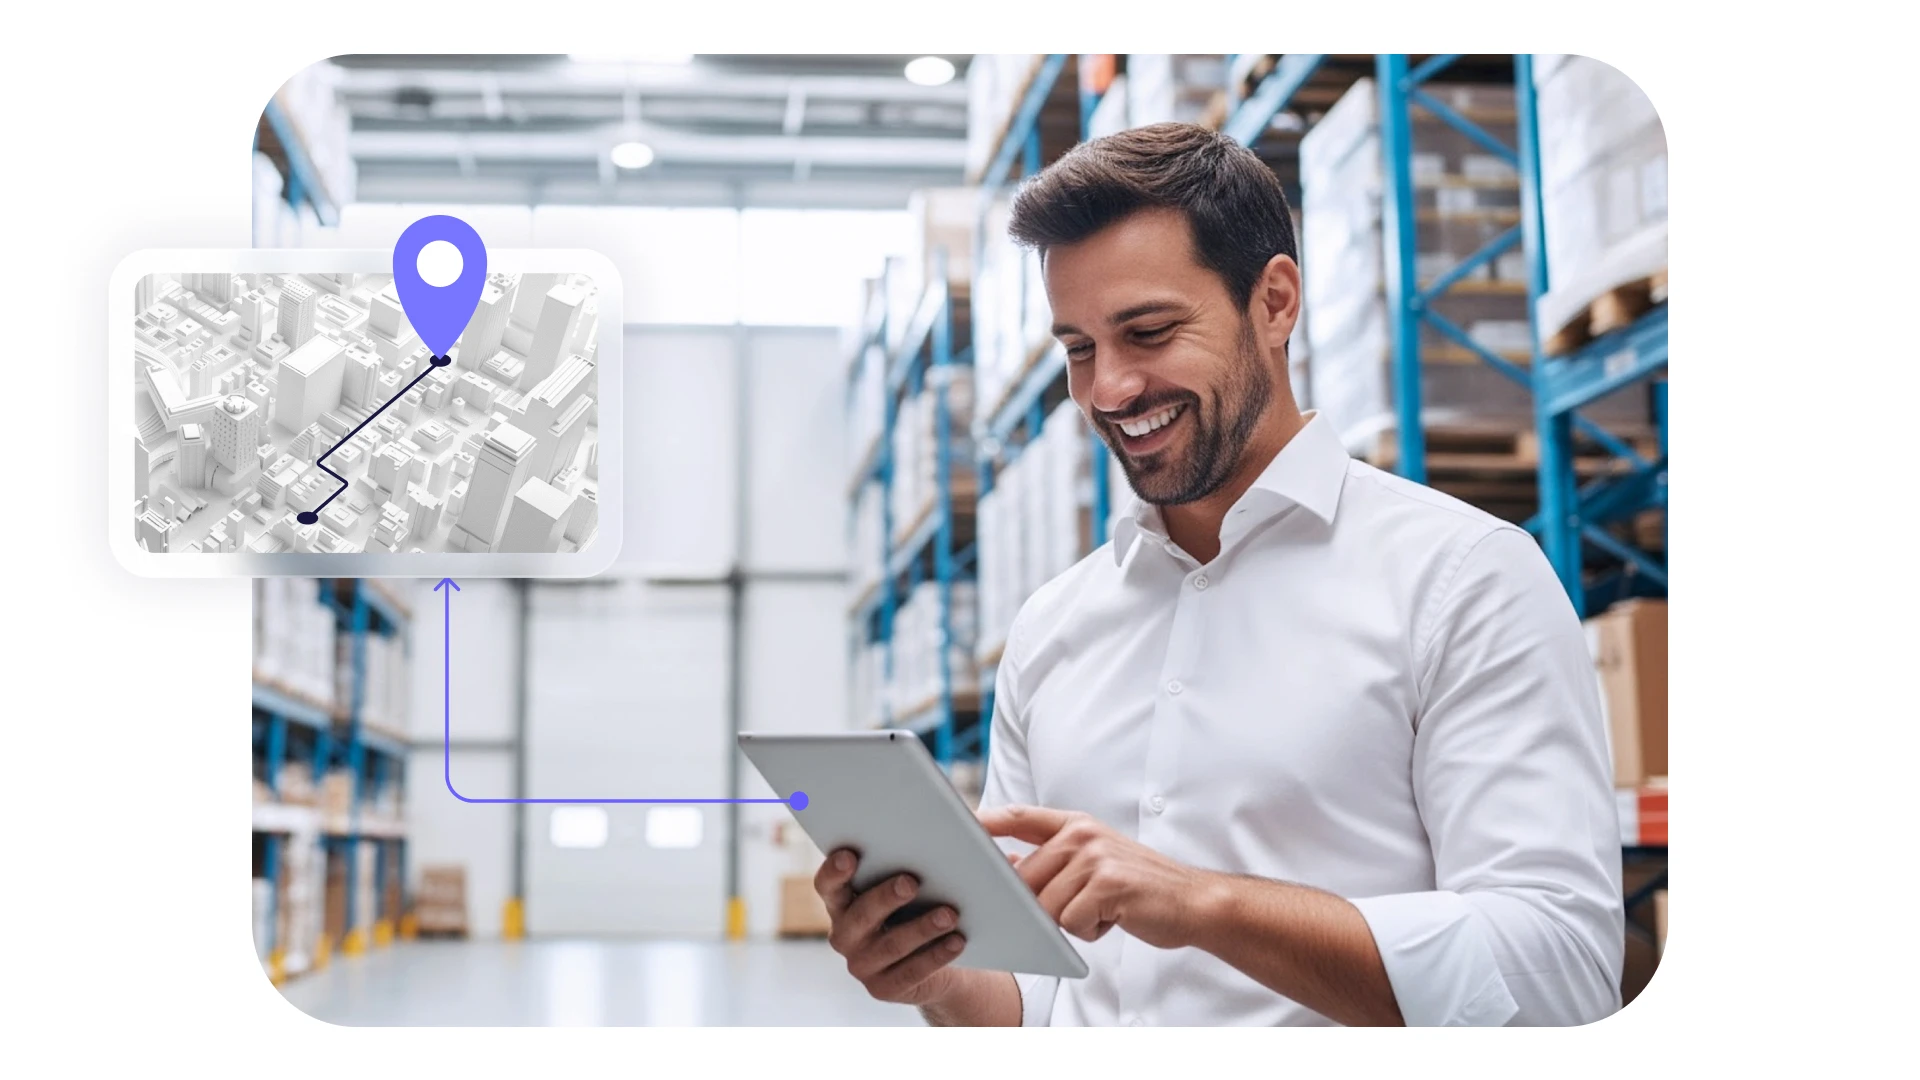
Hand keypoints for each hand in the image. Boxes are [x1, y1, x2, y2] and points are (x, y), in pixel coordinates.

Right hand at [814, 849, 967, 1005]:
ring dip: (921, 928)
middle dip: (885, 897)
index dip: (834, 872)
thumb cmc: (918, 907)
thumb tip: (952, 843)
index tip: (850, 855)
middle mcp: (845, 935)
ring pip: (891, 945)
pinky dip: (936, 955)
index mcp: (842, 904)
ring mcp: (861, 965)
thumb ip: (911, 862)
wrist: (935, 958)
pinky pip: (911, 971)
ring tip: (949, 914)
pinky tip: (956, 940)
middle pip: (861, 915)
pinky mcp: (883, 988)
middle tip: (911, 882)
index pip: (828, 887)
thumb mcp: (908, 886)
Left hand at [980, 805, 1212, 948]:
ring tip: (1102, 911)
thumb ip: (1054, 861)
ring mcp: (1095, 857)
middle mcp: (1083, 834)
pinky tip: (1114, 919)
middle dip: (1037, 906)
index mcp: (1077, 825)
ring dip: (1070, 921)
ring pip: (1045, 905)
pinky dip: (1089, 931)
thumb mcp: (1095, 862)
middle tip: (1078, 908)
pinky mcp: (1107, 884)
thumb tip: (1007, 866)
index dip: (986, 820)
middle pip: (1025, 878)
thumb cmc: (1138, 888)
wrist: (1193, 902)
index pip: (1020, 816)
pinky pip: (1070, 921)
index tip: (957, 824)